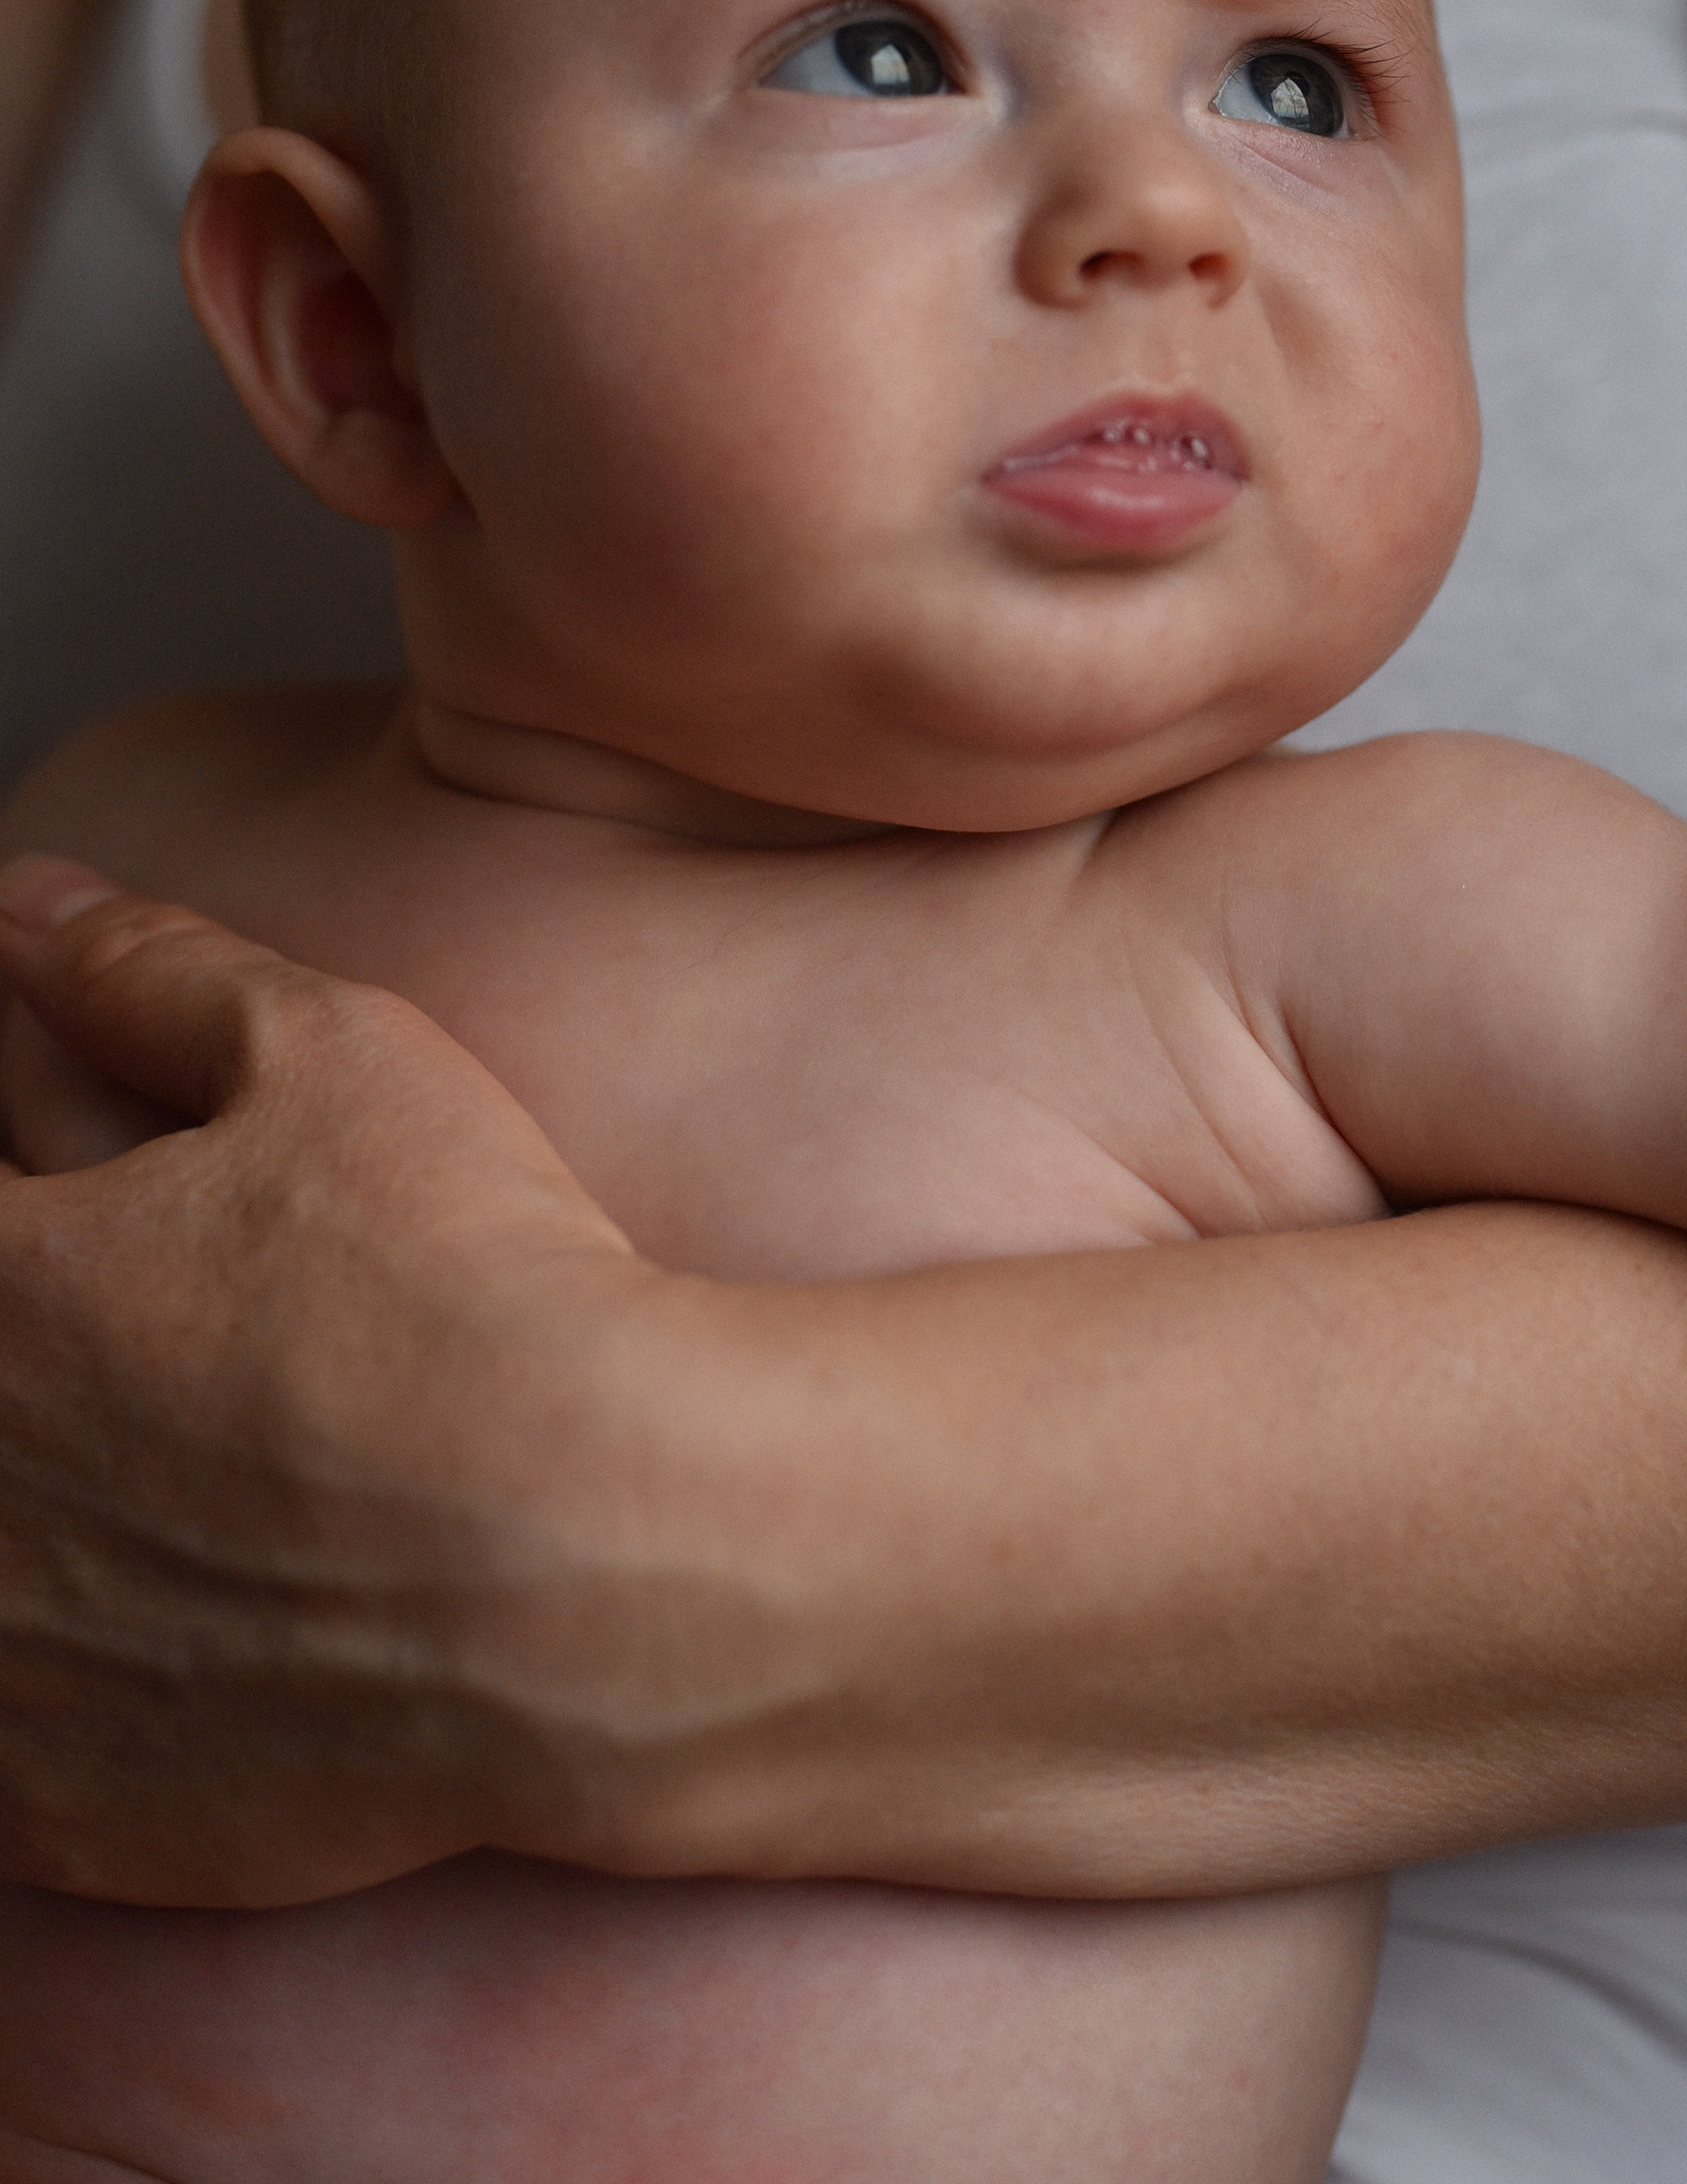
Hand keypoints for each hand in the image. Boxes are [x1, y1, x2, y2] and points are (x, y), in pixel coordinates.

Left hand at [0, 854, 661, 1905]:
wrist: (595, 1571)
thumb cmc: (470, 1291)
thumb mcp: (333, 1059)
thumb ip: (155, 974)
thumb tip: (38, 909)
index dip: (34, 1198)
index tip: (98, 1219)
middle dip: (52, 1335)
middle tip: (177, 1329)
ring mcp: (2, 1664)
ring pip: (0, 1554)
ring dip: (54, 1493)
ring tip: (195, 1457)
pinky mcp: (66, 1809)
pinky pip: (21, 1733)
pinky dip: (63, 1667)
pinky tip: (170, 1610)